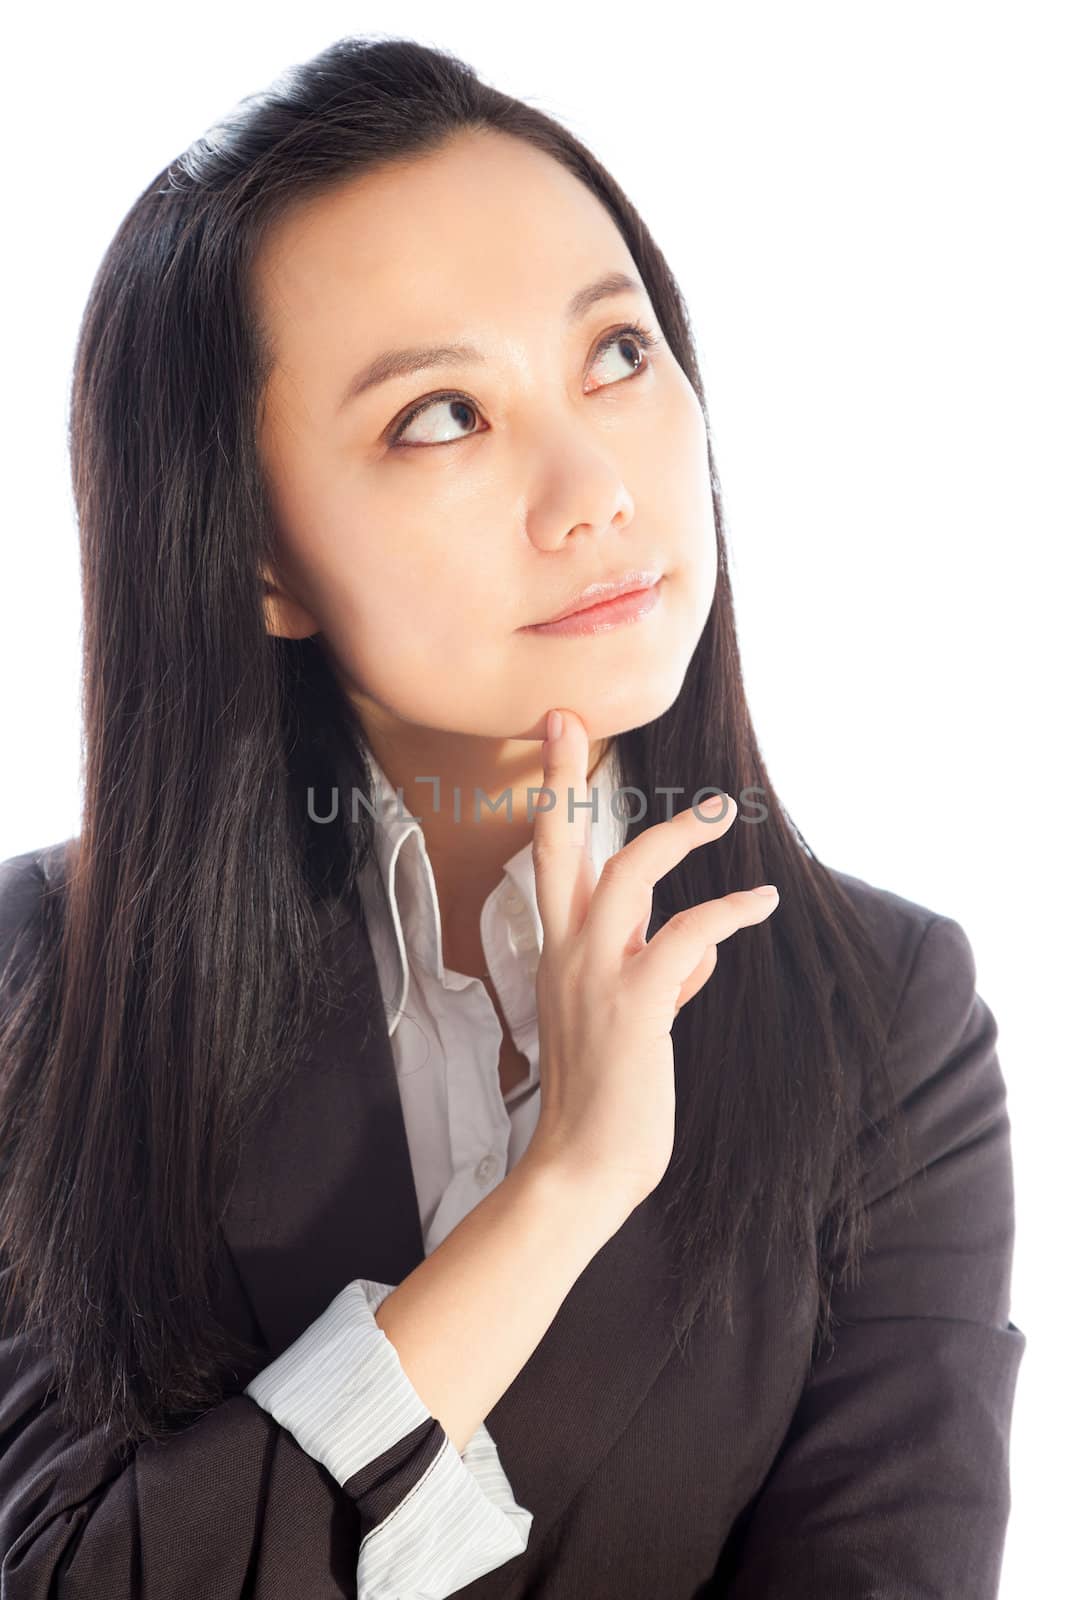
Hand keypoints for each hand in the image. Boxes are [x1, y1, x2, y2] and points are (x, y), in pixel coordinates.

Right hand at [523, 708, 779, 1213]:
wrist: (581, 1167)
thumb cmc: (606, 1098)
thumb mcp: (627, 1022)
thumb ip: (653, 974)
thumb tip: (695, 952)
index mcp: (558, 952)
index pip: (548, 858)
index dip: (551, 793)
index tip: (556, 733)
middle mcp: (567, 952)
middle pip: (557, 843)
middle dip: (558, 775)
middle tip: (566, 718)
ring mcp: (595, 975)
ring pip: (627, 873)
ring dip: (678, 835)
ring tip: (720, 811)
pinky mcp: (636, 1005)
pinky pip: (687, 935)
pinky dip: (728, 914)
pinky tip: (758, 902)